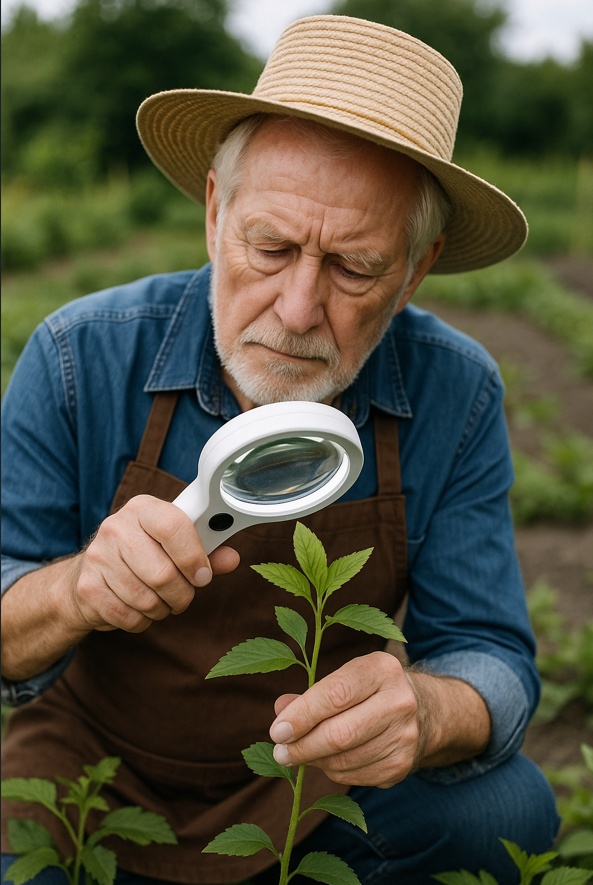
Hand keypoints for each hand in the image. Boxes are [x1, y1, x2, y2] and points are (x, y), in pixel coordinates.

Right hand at [70, 494, 239, 633]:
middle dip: (182, 594)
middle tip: (183, 595)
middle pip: (162, 573)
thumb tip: (232, 559)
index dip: (194, 557)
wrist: (90, 574)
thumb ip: (206, 551)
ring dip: (163, 609)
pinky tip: (140, 608)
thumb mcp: (174, 546)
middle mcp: (116, 527)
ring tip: (161, 600)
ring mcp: (98, 557)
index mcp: (143, 509)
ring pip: (146, 600)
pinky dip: (143, 620)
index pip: (173, 527)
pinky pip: (129, 617)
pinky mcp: (87, 588)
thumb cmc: (143, 556)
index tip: (202, 575)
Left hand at [269, 651, 420, 788]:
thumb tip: (280, 710)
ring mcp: (405, 737)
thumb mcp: (345, 678)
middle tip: (280, 753)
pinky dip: (332, 772)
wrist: (422, 710)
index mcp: (382, 669)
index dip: (302, 715)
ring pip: (344, 760)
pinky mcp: (402, 766)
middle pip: (340, 734)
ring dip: (315, 761)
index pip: (335, 694)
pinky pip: (353, 777)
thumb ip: (311, 694)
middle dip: (302, 747)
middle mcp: (400, 701)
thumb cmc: (368, 690)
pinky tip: (327, 760)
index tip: (277, 731)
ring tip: (301, 754)